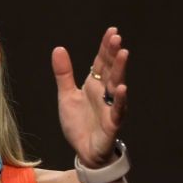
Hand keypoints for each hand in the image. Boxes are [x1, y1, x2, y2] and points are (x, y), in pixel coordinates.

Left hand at [52, 27, 127, 167]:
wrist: (84, 151)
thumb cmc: (79, 123)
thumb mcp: (66, 95)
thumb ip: (64, 74)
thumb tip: (59, 48)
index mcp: (94, 85)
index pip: (101, 63)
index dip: (105, 48)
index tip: (112, 31)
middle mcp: (104, 93)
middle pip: (110, 70)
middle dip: (113, 54)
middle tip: (116, 37)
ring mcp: (110, 107)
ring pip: (116, 85)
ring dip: (120, 70)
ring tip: (123, 54)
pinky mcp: (112, 123)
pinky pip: (117, 110)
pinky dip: (119, 99)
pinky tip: (121, 87)